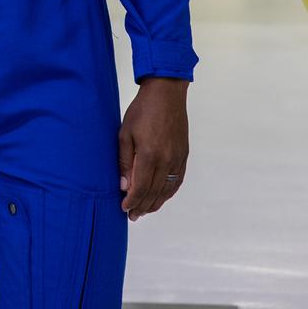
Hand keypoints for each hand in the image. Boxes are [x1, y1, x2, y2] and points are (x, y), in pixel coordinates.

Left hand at [118, 76, 188, 220]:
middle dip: (142, 206)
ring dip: (155, 203)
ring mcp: (177, 159)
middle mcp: (166, 160)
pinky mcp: (184, 155)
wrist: (166, 93)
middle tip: (132, 215)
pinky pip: (177, 181)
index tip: (124, 209)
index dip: (132, 201)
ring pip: (167, 190)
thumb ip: (125, 161)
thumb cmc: (142, 110)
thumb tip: (124, 186)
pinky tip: (161, 196)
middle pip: (154, 192)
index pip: (141, 187)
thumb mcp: (125, 132)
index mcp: (150, 155)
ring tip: (144, 210)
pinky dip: (168, 193)